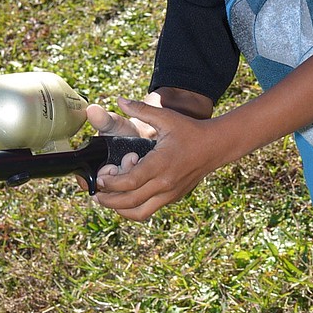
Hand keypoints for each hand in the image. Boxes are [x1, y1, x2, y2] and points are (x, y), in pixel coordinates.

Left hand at [92, 98, 221, 222]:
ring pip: (138, 212)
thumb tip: (120, 100)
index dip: (110, 184)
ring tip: (108, 198)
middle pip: (129, 202)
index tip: (100, 178)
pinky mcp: (173, 198)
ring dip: (120, 209)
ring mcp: (170, 194)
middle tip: (96, 192)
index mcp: (161, 164)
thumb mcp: (167, 117)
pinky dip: (133, 208)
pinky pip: (149, 210)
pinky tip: (125, 196)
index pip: (129, 182)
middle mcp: (165, 184)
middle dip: (108, 199)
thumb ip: (142, 109)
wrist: (216, 146)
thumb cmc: (190, 130)